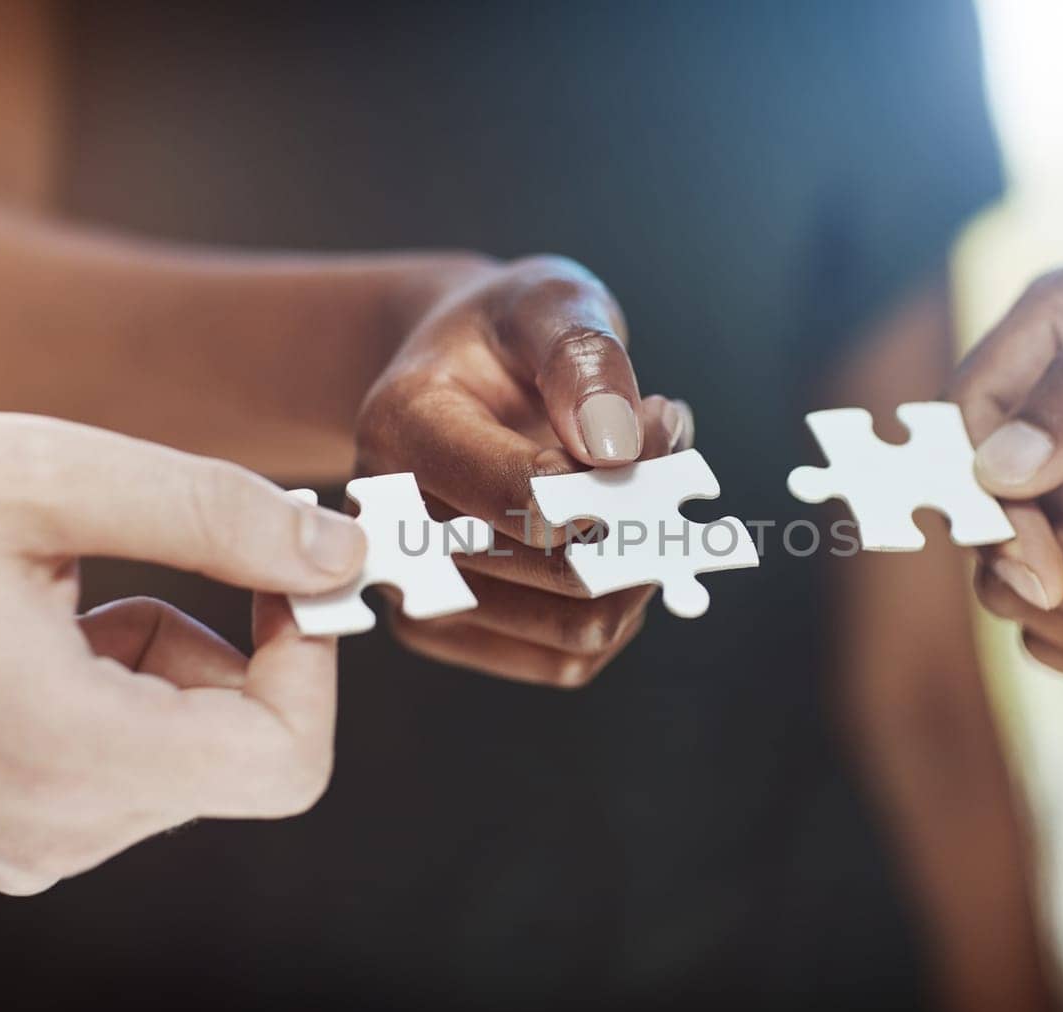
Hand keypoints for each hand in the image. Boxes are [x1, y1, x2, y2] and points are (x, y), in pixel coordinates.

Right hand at [0, 401, 368, 894]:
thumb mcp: (49, 474)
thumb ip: (219, 515)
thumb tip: (342, 551)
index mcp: (65, 754)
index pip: (287, 762)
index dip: (311, 664)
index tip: (278, 578)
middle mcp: (43, 830)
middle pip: (233, 757)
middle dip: (217, 653)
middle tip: (116, 568)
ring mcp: (7, 846)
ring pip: (174, 762)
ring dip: (151, 669)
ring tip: (43, 599)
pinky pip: (108, 776)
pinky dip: (102, 701)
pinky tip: (10, 643)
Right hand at [356, 255, 692, 686]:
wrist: (457, 372)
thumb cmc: (507, 333)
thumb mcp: (548, 301)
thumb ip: (582, 358)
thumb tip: (616, 449)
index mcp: (401, 426)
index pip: (523, 493)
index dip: (614, 478)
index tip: (660, 421)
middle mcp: (392, 520)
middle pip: (556, 568)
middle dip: (642, 516)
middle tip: (671, 445)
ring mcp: (419, 588)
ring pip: (574, 630)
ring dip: (644, 566)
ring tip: (651, 486)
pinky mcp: (453, 629)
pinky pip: (569, 659)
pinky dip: (622, 604)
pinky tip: (622, 537)